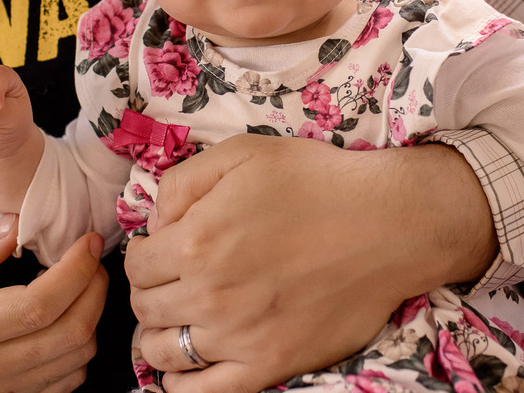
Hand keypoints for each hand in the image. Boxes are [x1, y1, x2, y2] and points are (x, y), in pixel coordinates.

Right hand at [0, 215, 107, 392]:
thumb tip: (16, 225)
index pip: (39, 305)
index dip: (76, 271)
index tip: (88, 241)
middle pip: (70, 334)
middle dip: (96, 289)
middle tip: (92, 258)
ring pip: (76, 362)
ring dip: (91, 318)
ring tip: (80, 286)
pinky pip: (65, 383)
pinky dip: (78, 350)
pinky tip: (65, 320)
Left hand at [123, 133, 495, 392]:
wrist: (387, 223)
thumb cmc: (316, 182)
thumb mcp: (241, 153)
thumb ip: (181, 183)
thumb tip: (154, 224)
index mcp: (195, 241)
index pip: (136, 265)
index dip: (146, 253)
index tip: (166, 247)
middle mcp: (209, 294)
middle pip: (144, 308)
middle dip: (153, 290)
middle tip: (178, 277)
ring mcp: (239, 336)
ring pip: (162, 353)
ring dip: (163, 333)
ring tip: (186, 315)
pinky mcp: (270, 364)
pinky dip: (183, 383)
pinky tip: (191, 363)